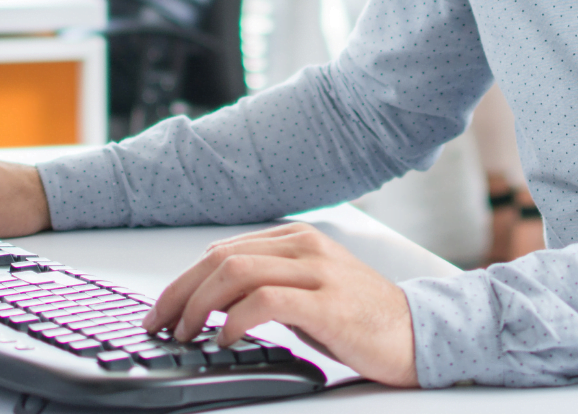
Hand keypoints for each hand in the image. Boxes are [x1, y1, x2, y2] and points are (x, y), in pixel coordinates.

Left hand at [142, 222, 418, 387]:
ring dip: (199, 305)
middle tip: (159, 324)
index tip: (161, 310)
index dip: (184, 281)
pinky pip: (266, 301)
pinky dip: (234, 319)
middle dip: (180, 293)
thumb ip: (266, 287)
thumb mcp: (307, 293)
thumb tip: (210, 304)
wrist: (418, 334)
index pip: (222, 251)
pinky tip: (224, 338)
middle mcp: (305, 247)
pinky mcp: (328, 303)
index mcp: (298, 239)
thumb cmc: (360, 319)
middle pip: (221, 258)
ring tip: (185, 333)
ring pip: (236, 272)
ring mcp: (318, 272)